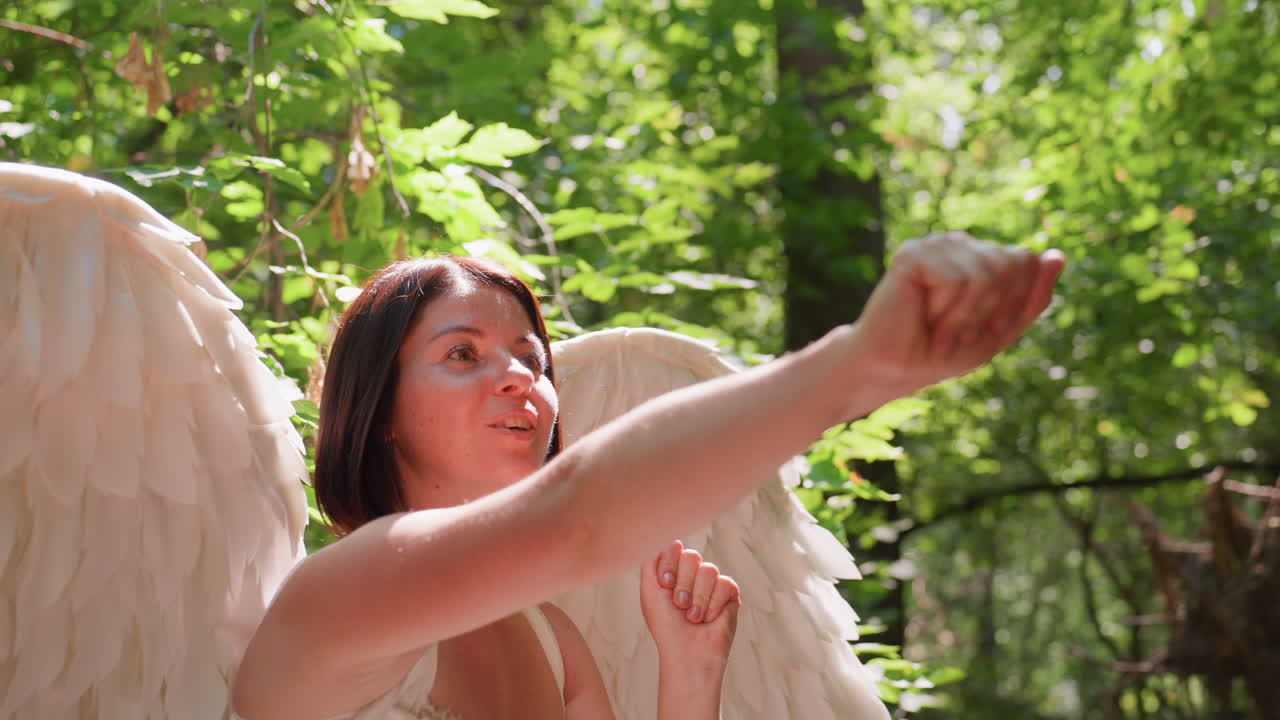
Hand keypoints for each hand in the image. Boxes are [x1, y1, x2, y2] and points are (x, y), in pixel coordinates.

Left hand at [640, 540, 739, 669]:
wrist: (686, 652)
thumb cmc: (665, 624)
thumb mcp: (649, 590)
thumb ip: (650, 559)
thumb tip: (663, 533)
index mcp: (673, 569)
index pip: (674, 547)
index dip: (670, 565)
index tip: (665, 585)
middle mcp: (692, 573)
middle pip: (691, 556)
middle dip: (683, 584)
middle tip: (678, 606)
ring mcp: (712, 582)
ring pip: (708, 570)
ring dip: (697, 598)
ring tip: (692, 617)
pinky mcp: (730, 593)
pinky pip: (724, 584)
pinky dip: (713, 605)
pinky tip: (708, 619)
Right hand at [852, 232, 1065, 397]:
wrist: (894, 369)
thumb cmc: (942, 352)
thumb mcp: (1001, 331)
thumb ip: (1033, 297)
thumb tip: (1057, 255)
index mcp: (982, 256)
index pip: (1027, 261)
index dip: (1013, 304)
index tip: (984, 331)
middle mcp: (961, 244)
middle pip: (1011, 264)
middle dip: (992, 311)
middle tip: (960, 333)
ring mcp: (936, 246)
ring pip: (986, 275)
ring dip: (966, 317)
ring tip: (941, 330)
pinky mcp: (914, 254)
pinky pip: (957, 280)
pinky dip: (947, 313)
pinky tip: (926, 320)